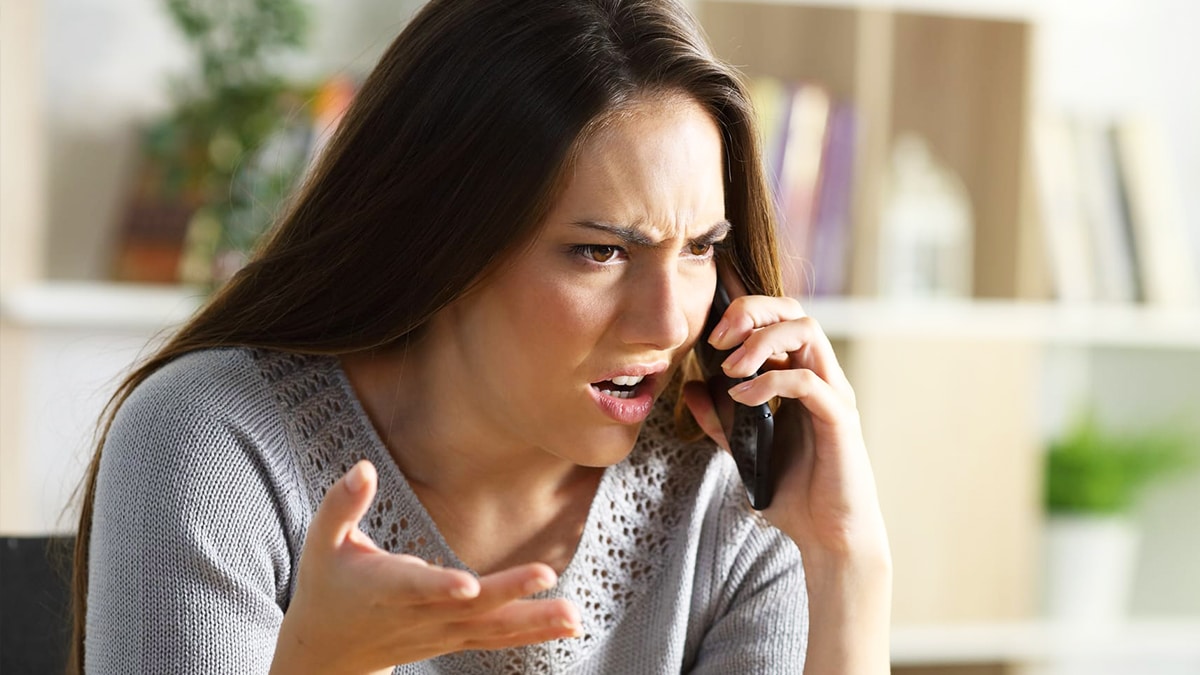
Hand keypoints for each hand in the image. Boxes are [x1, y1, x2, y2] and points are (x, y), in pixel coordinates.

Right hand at [271, 461, 582, 674]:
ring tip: (574, 615)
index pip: (414, 588)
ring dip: (534, 622)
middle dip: (507, 593)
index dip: (440, 586)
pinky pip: (498, 637)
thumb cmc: (327, 585)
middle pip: (467, 608)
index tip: (468, 584)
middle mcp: (417, 616)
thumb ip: (341, 504)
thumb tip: (363, 467)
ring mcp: (440, 632)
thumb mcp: (322, 542)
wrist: (328, 650)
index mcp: (383, 588)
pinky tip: (570, 625)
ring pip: (490, 630)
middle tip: (545, 575)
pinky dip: (534, 633)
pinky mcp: (455, 637)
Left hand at [682, 293, 888, 570]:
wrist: (826, 536)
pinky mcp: (839, 419)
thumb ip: (719, 418)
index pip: (780, 319)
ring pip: (807, 332)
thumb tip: (690, 387)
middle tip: (717, 338)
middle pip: (795, 311)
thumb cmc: (792, 492)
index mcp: (801, 378)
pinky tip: (740, 397)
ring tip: (729, 368)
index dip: (745, 312)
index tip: (710, 335)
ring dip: (760, 340)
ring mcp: (833, 394)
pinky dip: (769, 381)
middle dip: (752, 311)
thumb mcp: (743, 449)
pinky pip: (806, 381)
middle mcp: (822, 378)